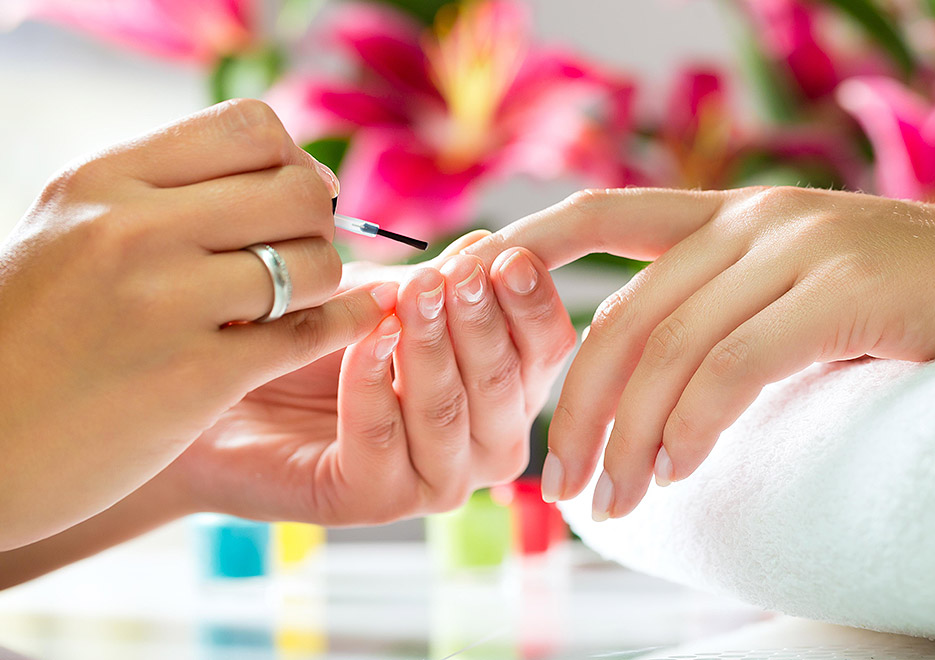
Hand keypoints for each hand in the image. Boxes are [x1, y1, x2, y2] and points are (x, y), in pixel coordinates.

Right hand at [0, 100, 389, 547]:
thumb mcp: (74, 229)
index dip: (291, 162)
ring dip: (322, 285)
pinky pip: (310, 332)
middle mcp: (134, 230)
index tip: (291, 199)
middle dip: (317, 225)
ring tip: (290, 304)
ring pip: (314, 263)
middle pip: (297, 192)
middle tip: (299, 256)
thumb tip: (301, 174)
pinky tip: (342, 326)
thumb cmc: (35, 334)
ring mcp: (165, 303)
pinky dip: (341, 327)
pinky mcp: (196, 376)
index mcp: (105, 180)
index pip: (252, 127)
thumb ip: (169, 194)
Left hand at [162, 235, 575, 524]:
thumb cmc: (311, 337)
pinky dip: (373, 384)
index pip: (546, 346)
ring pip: (450, 413)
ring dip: (430, 350)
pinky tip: (362, 341)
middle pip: (506, 382)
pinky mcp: (375, 501)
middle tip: (457, 275)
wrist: (218, 385)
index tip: (507, 257)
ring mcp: (435, 478)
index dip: (532, 301)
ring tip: (411, 298)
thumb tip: (492, 246)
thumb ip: (438, 283)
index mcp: (506, 387)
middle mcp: (485, 440)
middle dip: (481, 321)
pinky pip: (384, 439)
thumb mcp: (382, 295)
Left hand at [463, 186, 934, 519]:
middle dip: (576, 404)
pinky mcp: (844, 287)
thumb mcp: (807, 298)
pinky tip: (675, 470)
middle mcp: (758, 218)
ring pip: (670, 347)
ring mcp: (800, 245)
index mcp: (738, 214)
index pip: (601, 215)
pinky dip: (690, 425)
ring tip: (614, 502)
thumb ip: (733, 317)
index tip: (476, 307)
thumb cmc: (920, 313)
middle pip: (624, 313)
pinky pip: (733, 366)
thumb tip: (653, 395)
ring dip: (627, 437)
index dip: (528, 251)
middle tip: (560, 482)